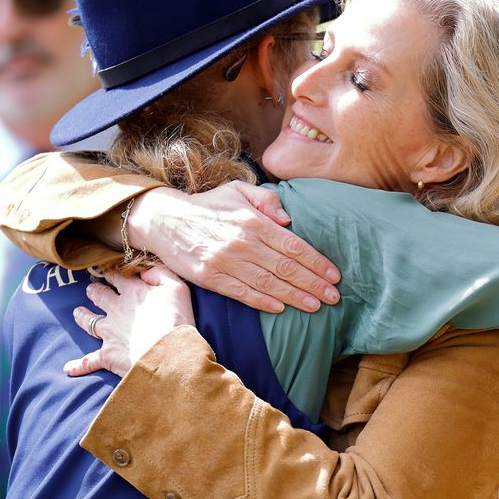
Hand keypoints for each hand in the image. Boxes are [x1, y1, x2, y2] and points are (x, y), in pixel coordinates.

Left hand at [65, 266, 193, 376]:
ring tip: (78, 312)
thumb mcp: (177, 288)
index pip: (117, 278)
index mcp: (133, 293)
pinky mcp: (108, 355)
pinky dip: (80, 365)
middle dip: (94, 291)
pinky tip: (69, 368)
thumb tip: (144, 270)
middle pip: (99, 296)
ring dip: (82, 316)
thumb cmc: (177, 321)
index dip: (112, 274)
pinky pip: (90, 361)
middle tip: (91, 289)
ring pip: (89, 322)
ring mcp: (109, 333)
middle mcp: (116, 310)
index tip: (109, 273)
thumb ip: (161, 273)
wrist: (169, 354)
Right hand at [127, 182, 341, 313]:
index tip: (334, 274)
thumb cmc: (206, 206)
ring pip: (267, 283)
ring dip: (294, 296)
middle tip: (334, 297)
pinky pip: (241, 293)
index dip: (316, 261)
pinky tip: (281, 308)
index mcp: (252, 220)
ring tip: (315, 306)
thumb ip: (266, 199)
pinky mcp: (210, 277)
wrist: (163, 219)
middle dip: (313, 283)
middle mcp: (241, 241)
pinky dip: (263, 302)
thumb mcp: (237, 190)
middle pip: (285, 266)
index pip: (293, 244)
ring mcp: (225, 261)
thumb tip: (289, 219)